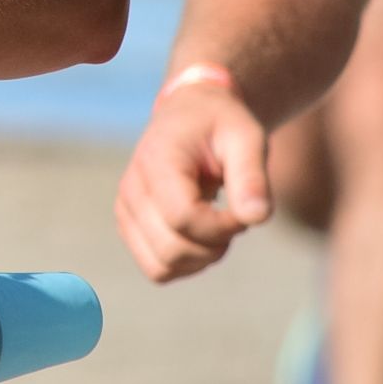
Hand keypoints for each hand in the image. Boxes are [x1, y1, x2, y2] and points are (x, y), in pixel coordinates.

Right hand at [114, 81, 272, 282]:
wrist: (192, 115)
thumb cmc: (222, 125)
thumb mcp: (247, 137)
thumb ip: (252, 177)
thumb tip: (257, 218)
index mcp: (156, 160)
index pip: (183, 217)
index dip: (223, 226)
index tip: (245, 209)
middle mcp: (131, 188)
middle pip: (172, 249)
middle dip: (215, 245)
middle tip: (234, 216)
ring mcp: (125, 210)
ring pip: (162, 267)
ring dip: (200, 258)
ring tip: (217, 225)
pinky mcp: (129, 226)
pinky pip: (157, 268)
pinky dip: (186, 263)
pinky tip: (202, 235)